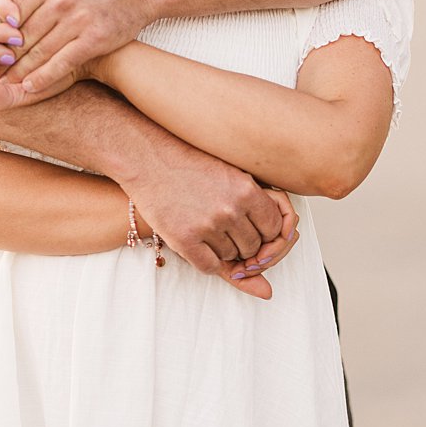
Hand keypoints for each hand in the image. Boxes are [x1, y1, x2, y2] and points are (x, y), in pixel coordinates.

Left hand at [0, 0, 151, 109]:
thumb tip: (1, 9)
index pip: (11, 15)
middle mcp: (60, 0)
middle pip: (22, 37)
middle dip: (4, 60)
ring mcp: (78, 19)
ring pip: (39, 52)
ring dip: (19, 73)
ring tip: (5, 86)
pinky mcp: (95, 37)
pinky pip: (63, 62)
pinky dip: (44, 77)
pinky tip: (29, 87)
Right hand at [127, 143, 296, 285]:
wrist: (149, 159)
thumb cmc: (192, 165)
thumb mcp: (231, 175)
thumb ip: (257, 205)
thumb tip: (276, 254)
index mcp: (246, 190)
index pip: (273, 228)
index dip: (262, 230)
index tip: (248, 223)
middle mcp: (230, 209)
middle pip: (252, 246)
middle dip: (241, 241)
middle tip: (221, 223)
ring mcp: (207, 225)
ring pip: (231, 257)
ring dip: (221, 249)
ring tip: (205, 226)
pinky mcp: (184, 238)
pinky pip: (209, 267)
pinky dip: (206, 260)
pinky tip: (196, 241)